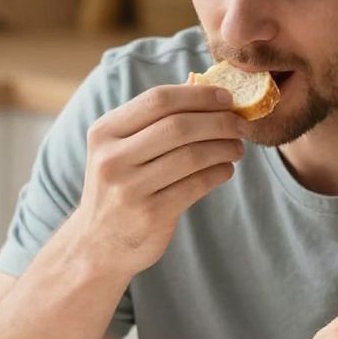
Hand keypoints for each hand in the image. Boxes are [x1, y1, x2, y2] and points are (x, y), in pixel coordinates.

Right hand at [76, 84, 246, 278]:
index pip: (158, 100)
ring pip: (192, 156)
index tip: (227, 98)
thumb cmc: (118, 189)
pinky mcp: (150, 215)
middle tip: (240, 125)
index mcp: (104, 132)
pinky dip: (218, 173)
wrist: (97, 246)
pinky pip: (196, 185)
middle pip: (178, 126)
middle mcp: (112, 158)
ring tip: (237, 148)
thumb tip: (205, 92)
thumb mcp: (119, 151)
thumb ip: (152, 123)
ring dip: (224, 148)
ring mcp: (130, 189)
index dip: (198, 95)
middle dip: (219, 122)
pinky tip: (225, 170)